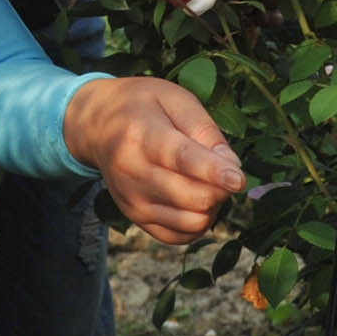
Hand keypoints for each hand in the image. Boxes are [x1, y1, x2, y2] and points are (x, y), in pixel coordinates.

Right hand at [63, 77, 244, 242]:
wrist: (97, 125)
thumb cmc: (143, 106)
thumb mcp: (175, 99)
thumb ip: (205, 130)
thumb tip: (232, 168)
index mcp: (141, 135)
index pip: (181, 159)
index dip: (214, 172)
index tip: (239, 180)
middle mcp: (132, 173)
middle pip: (192, 197)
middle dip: (221, 187)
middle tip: (223, 168)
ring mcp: (132, 201)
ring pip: (191, 221)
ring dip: (212, 206)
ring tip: (207, 183)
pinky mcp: (136, 219)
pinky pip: (180, 236)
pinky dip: (197, 223)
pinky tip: (195, 201)